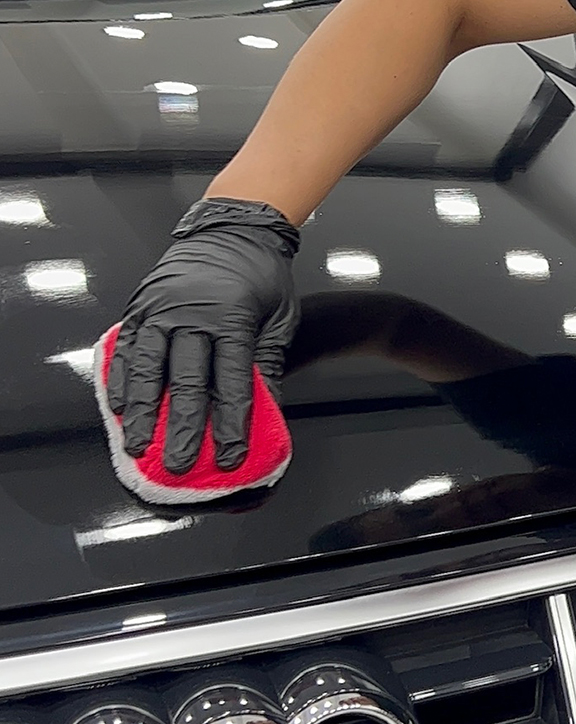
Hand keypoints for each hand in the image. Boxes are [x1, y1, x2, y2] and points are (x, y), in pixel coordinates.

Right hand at [108, 198, 300, 472]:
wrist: (233, 228)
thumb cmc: (262, 275)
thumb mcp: (280, 318)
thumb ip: (268, 363)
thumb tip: (266, 412)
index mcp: (231, 318)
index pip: (230, 381)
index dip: (230, 422)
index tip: (230, 455)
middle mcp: (190, 314)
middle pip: (183, 380)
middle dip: (180, 428)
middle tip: (177, 464)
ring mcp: (160, 308)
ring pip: (146, 367)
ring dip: (140, 411)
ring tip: (137, 445)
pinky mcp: (142, 306)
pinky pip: (126, 347)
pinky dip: (119, 379)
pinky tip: (117, 407)